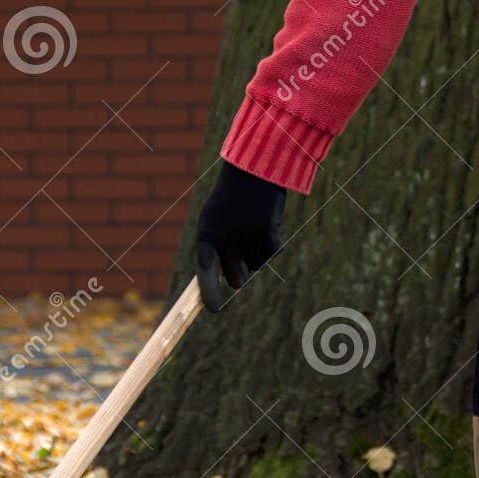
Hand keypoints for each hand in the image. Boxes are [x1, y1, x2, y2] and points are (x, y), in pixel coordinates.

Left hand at [195, 161, 286, 311]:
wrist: (253, 167)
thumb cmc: (232, 197)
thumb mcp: (216, 219)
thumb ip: (217, 248)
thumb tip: (228, 280)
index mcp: (207, 235)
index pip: (204, 273)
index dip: (209, 295)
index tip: (214, 311)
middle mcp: (225, 239)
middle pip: (238, 279)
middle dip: (243, 274)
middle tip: (244, 256)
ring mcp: (247, 236)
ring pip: (257, 266)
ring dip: (259, 253)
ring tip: (254, 228)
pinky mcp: (268, 231)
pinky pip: (273, 252)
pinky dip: (274, 242)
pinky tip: (268, 224)